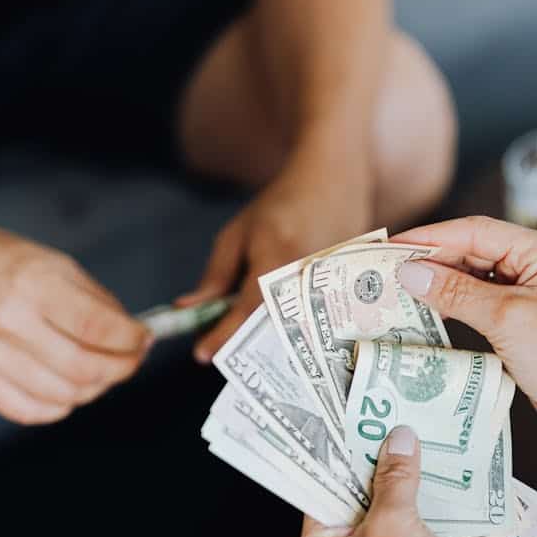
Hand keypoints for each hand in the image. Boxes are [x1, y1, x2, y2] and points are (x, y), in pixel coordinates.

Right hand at [0, 226, 150, 423]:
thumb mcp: (52, 262)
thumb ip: (96, 301)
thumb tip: (133, 334)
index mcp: (31, 284)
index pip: (98, 328)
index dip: (132, 341)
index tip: (144, 340)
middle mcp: (7, 320)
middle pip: (84, 368)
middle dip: (121, 369)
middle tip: (130, 361)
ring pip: (63, 395)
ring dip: (94, 389)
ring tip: (99, 372)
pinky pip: (30, 410)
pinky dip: (59, 405)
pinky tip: (67, 387)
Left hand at [176, 151, 372, 362]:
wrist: (335, 182)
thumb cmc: (281, 205)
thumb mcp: (238, 234)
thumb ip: (216, 275)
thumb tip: (190, 310)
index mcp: (276, 258)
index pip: (246, 309)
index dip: (223, 335)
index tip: (201, 354)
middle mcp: (307, 276)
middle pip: (272, 328)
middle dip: (245, 343)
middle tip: (225, 350)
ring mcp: (331, 285)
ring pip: (294, 330)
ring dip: (268, 340)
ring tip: (250, 340)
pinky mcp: (346, 290)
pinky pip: (314, 320)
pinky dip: (291, 328)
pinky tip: (278, 327)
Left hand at [293, 425, 517, 536]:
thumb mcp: (397, 523)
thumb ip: (395, 478)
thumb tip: (397, 440)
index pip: (317, 491)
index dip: (337, 456)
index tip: (351, 421)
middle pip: (347, 501)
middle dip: (370, 468)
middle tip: (386, 425)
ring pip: (375, 516)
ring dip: (394, 488)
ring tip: (410, 445)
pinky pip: (395, 533)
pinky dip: (409, 511)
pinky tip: (427, 484)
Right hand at [394, 216, 536, 445]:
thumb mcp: (507, 320)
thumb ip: (457, 292)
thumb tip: (409, 271)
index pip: (476, 232)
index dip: (430, 237)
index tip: (391, 246)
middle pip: (472, 250)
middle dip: (430, 259)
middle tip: (385, 269)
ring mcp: (530, 292)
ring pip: (473, 276)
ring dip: (438, 282)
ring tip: (397, 289)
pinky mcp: (522, 319)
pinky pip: (479, 301)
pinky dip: (452, 303)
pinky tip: (426, 310)